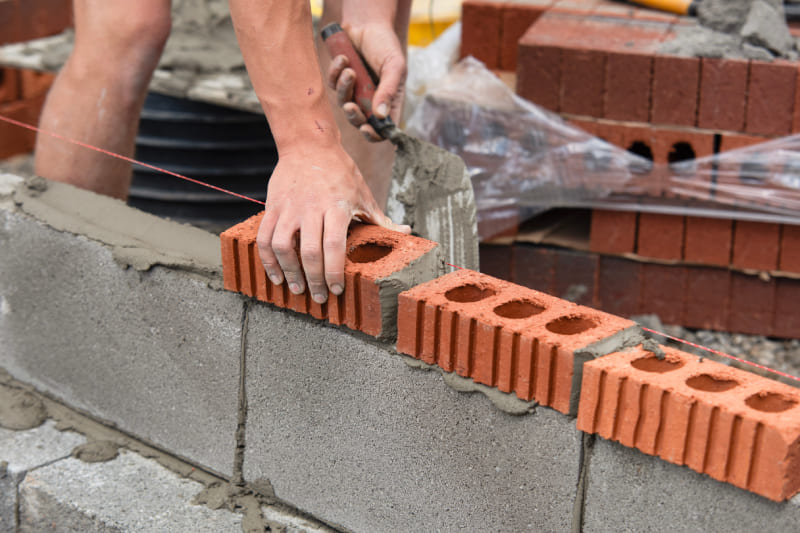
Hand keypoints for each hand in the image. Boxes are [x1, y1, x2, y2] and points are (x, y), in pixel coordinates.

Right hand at [256, 143, 410, 303]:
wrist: (308, 144)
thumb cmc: (340, 170)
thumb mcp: (363, 192)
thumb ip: (380, 217)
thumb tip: (405, 231)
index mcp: (336, 207)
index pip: (334, 246)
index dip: (334, 272)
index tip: (337, 289)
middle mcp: (311, 209)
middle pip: (310, 253)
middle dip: (314, 281)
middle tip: (319, 298)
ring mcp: (289, 208)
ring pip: (283, 247)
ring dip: (289, 273)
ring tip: (296, 289)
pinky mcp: (272, 206)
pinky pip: (265, 237)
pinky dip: (267, 260)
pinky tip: (276, 274)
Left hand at [327, 21, 406, 140]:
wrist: (366, 23)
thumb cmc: (385, 44)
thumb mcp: (394, 66)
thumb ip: (388, 91)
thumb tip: (380, 117)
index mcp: (389, 100)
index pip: (383, 128)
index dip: (374, 134)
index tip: (366, 129)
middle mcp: (371, 99)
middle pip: (360, 122)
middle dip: (353, 116)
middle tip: (350, 106)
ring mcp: (355, 90)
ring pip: (344, 103)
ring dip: (344, 88)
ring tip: (349, 70)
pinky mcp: (340, 80)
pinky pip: (332, 85)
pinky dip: (335, 73)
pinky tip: (343, 59)